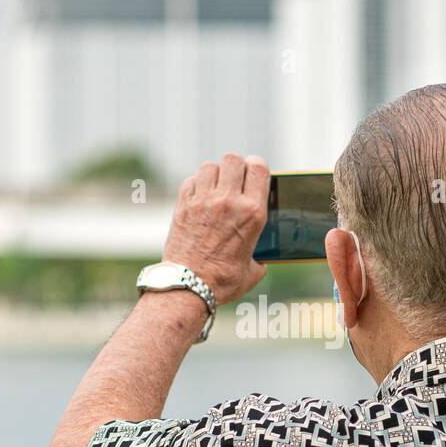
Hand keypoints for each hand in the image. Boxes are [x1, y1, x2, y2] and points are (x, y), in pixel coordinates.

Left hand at [164, 153, 269, 305]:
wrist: (188, 287)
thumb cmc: (223, 282)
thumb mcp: (254, 269)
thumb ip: (260, 255)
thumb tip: (261, 255)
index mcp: (252, 214)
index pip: (259, 168)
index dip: (257, 165)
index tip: (254, 172)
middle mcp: (228, 202)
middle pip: (233, 159)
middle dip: (236, 166)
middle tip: (235, 180)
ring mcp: (203, 201)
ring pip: (210, 165)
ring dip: (215, 173)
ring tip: (216, 187)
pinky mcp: (183, 206)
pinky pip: (191, 180)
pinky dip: (197, 185)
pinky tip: (200, 198)